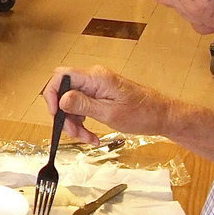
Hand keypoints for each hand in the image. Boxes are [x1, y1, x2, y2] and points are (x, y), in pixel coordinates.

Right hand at [42, 66, 168, 144]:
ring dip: (74, 123)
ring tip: (87, 138)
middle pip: (64, 92)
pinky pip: (82, 107)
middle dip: (65, 115)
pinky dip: (82, 122)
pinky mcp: (99, 95)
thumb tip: (61, 99)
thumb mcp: (110, 113)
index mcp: (96, 78)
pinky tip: (91, 135)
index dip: (52, 94)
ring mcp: (96, 86)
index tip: (55, 114)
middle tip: (74, 133)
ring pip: (71, 103)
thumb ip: (83, 104)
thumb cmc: (142, 114)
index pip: (61, 76)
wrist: (162, 116)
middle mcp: (94, 78)